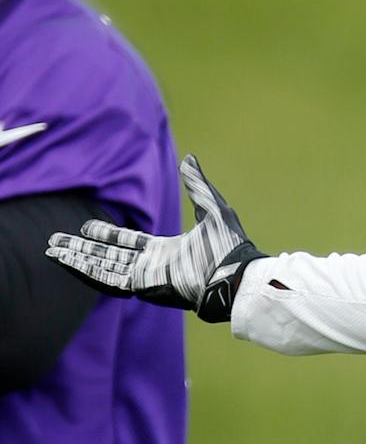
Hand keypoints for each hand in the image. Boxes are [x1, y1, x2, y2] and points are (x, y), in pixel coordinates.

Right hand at [45, 154, 263, 322]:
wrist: (235, 273)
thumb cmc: (229, 246)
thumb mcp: (212, 209)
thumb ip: (196, 185)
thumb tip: (189, 158)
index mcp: (167, 249)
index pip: (129, 242)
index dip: (107, 234)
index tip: (86, 227)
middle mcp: (152, 264)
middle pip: (109, 254)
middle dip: (82, 247)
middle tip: (56, 240)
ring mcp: (146, 277)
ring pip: (104, 265)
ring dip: (78, 257)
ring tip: (52, 250)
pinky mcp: (144, 285)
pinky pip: (111, 278)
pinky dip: (90, 270)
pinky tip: (70, 262)